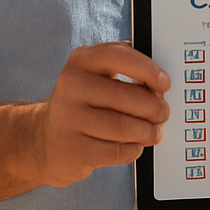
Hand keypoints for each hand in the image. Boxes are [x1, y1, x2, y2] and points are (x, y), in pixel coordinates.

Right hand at [31, 41, 170, 187]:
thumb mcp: (96, 73)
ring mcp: (68, 119)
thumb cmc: (83, 101)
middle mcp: (71, 86)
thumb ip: (124, 65)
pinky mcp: (72, 151)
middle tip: (163, 112)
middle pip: (125, 97)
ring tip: (155, 132)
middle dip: (153, 107)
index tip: (165, 83)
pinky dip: (133, 149)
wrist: (44, 139)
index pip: (119, 57)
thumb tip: (157, 78)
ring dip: (147, 131)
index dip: (147, 70)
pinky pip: (115, 152)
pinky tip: (136, 145)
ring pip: (123, 127)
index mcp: (81, 60)